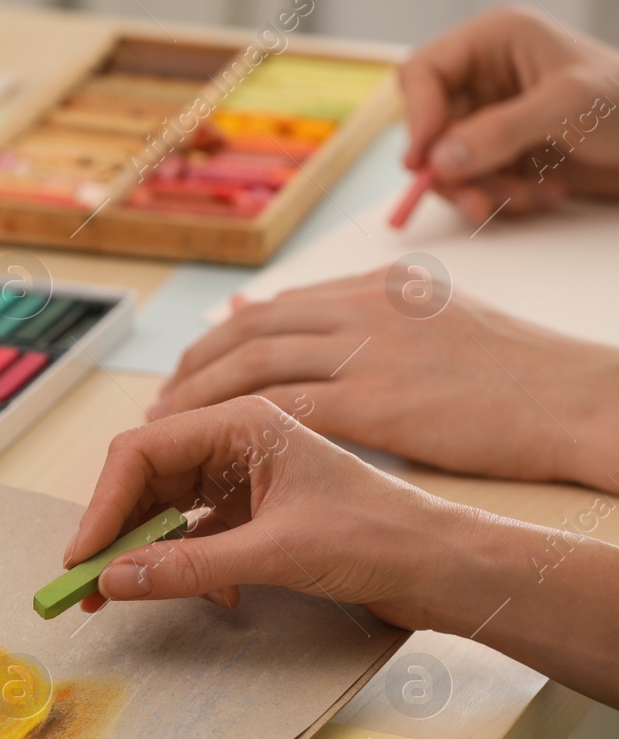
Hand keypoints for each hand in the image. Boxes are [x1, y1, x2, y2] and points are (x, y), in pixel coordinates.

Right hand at [63, 396, 451, 629]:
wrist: (442, 567)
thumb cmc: (380, 537)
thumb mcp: (276, 554)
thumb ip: (186, 566)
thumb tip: (113, 580)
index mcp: (242, 423)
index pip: (141, 451)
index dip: (103, 504)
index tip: (82, 558)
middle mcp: (235, 442)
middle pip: (144, 480)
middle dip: (117, 533)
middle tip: (92, 586)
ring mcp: (242, 477)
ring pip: (164, 510)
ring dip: (150, 554)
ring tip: (139, 594)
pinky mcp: (252, 513)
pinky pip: (192, 534)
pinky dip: (188, 566)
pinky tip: (216, 593)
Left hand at [154, 272, 618, 489]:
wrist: (577, 400)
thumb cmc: (521, 377)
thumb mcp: (447, 324)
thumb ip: (382, 324)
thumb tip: (323, 332)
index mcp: (380, 287)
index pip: (276, 307)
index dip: (222, 340)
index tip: (193, 368)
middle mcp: (365, 309)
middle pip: (247, 332)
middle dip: (194, 369)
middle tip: (161, 402)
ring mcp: (370, 351)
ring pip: (251, 367)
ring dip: (198, 399)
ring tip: (166, 428)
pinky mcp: (377, 401)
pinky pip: (279, 410)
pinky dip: (235, 428)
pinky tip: (211, 451)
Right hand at [400, 6, 618, 222]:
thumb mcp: (567, 107)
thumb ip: (500, 130)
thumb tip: (439, 160)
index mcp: (494, 41)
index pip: (422, 73)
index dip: (417, 116)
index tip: (424, 162)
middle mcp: (483, 76)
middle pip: (429, 127)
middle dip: (454, 170)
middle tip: (478, 201)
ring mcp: (489, 116)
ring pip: (448, 163)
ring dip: (483, 190)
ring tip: (527, 198)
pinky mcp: (499, 151)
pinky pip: (473, 182)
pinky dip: (502, 197)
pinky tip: (543, 194)